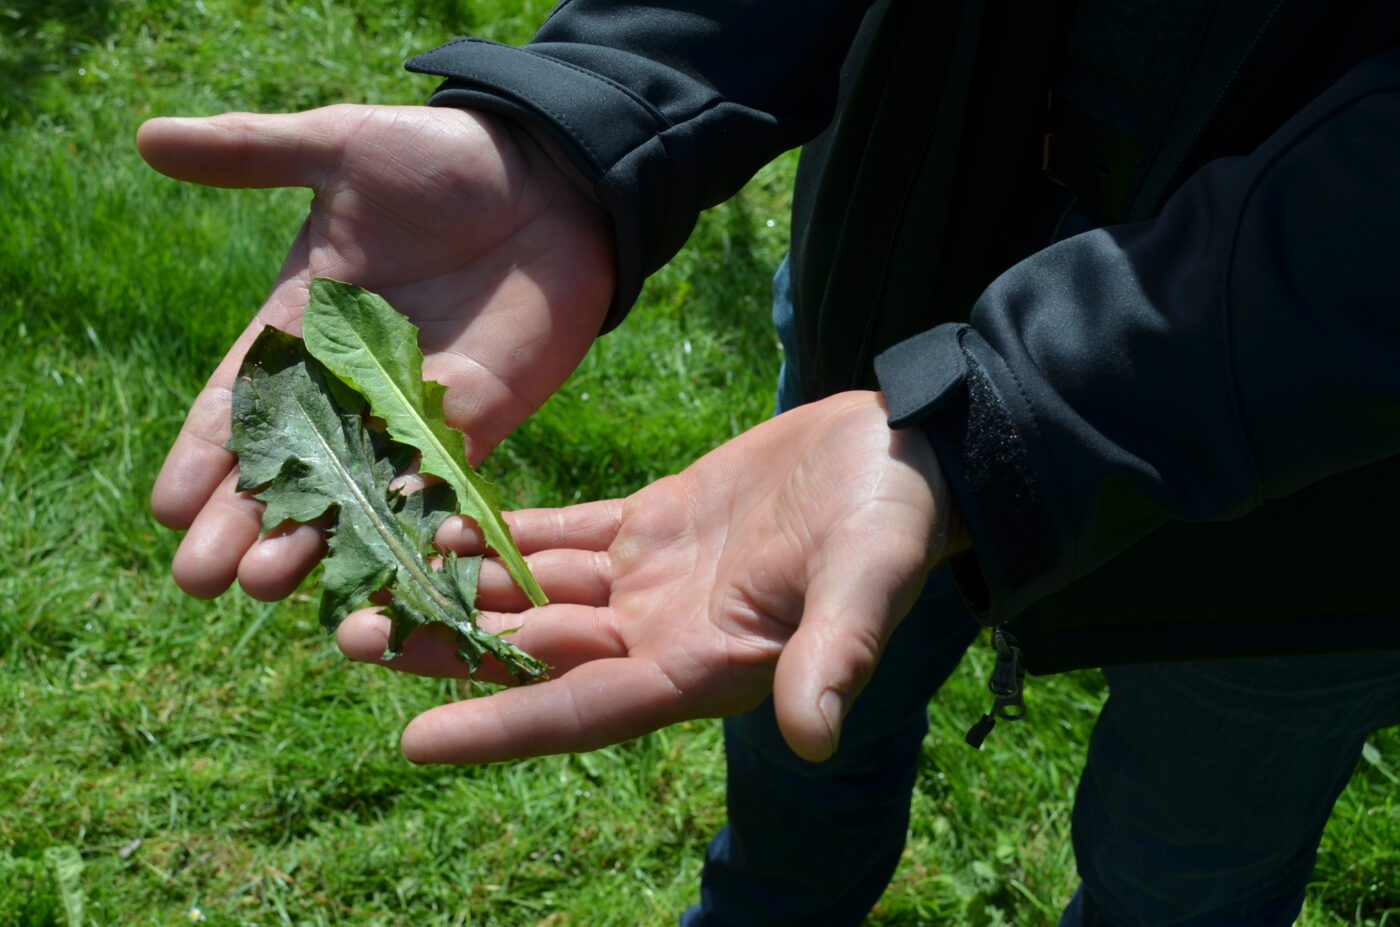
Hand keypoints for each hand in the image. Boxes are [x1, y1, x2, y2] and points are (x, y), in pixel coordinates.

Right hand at [141, 104, 613, 601]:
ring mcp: (411, 411)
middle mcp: (347, 384)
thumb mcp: (341, 147)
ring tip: (269, 585)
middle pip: (284, 466)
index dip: (202, 457)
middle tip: (205, 579)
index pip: (236, 405)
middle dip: (243, 521)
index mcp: (299, 328)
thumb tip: (146, 135)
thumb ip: (251, 152)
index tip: (168, 509)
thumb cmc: (443, 158)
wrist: (551, 177)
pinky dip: (409, 524)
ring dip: (314, 539)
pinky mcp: (476, 422)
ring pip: (353, 491)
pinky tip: (378, 567)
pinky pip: (436, 486)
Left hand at [337, 391, 966, 763]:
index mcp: (704, 665)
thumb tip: (814, 733)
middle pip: (537, 652)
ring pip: (537, 592)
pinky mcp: (655, 523)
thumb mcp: (868, 581)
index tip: (413, 739)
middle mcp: (665, 635)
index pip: (585, 709)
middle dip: (450, 646)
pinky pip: (564, 536)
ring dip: (461, 586)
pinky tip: (444, 517)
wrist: (908, 450)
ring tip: (375, 572)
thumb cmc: (895, 519)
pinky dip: (506, 533)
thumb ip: (836, 654)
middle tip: (353, 631)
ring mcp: (654, 579)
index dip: (501, 724)